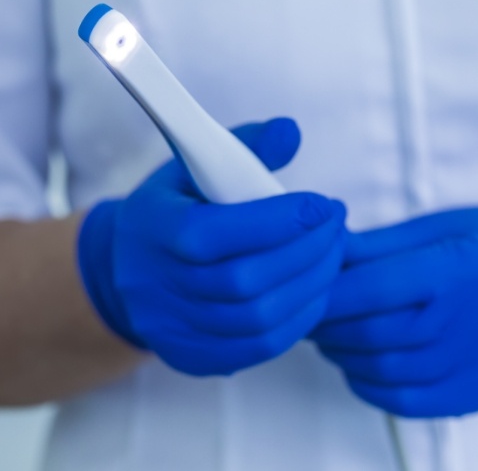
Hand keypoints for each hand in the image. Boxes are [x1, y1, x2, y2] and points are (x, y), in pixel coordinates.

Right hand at [78, 118, 346, 375]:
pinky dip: (299, 319)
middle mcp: (155, 286)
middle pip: (244, 281)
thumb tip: (291, 132)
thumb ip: (245, 146)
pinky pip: (258, 348)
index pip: (214, 233)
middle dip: (307, 252)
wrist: (129, 267)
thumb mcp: (195, 166)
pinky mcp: (192, 356)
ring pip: (258, 319)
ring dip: (311, 286)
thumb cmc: (174, 209)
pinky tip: (315, 290)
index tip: (322, 205)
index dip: (277, 221)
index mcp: (152, 229)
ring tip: (333, 255)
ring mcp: (172, 329)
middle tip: (337, 226)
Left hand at [311, 208, 477, 416]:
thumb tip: (326, 253)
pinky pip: (410, 402)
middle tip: (311, 315)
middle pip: (372, 333)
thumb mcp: (439, 227)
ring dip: (342, 355)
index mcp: (460, 266)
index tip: (306, 292)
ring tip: (330, 337)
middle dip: (326, 326)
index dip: (327, 294)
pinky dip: (370, 387)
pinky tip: (358, 367)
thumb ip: (378, 245)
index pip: (373, 288)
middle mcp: (474, 319)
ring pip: (384, 371)